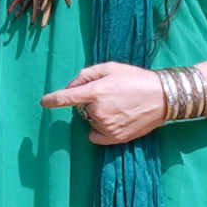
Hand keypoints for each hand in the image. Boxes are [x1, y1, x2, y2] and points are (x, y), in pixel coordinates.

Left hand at [48, 63, 182, 146]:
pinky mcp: (115, 138)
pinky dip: (100, 130)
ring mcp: (107, 126)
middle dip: (89, 102)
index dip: (53, 100)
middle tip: (111, 95)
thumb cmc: (136, 79)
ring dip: (98, 115)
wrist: (163, 97)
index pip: (66, 98)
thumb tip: (70, 87)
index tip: (44, 102)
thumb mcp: (110, 68)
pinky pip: (95, 136)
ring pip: (90, 121)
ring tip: (119, 106)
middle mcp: (99, 111)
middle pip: (81, 109)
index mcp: (96, 91)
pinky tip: (117, 119)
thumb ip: (86, 74)